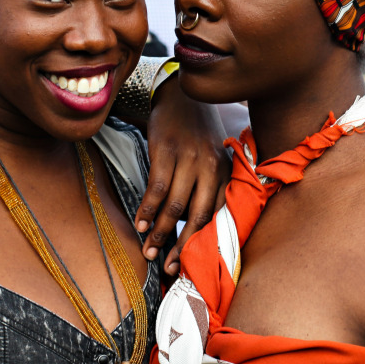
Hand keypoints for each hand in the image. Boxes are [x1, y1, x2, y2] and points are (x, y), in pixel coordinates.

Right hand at [134, 74, 229, 275]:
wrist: (181, 95)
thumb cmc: (197, 133)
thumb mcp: (214, 157)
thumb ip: (211, 187)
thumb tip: (197, 227)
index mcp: (225, 172)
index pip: (217, 215)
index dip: (204, 243)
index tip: (192, 264)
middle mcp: (211, 167)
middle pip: (197, 215)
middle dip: (182, 245)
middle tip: (169, 268)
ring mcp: (188, 159)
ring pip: (174, 205)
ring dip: (159, 232)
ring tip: (149, 251)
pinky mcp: (166, 151)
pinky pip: (156, 188)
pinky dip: (147, 209)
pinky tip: (139, 224)